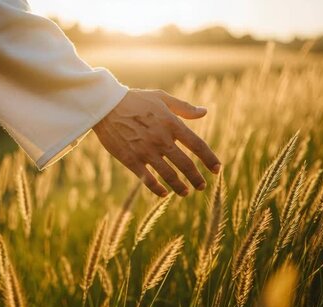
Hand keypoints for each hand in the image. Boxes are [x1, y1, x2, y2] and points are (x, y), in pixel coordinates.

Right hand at [93, 89, 220, 196]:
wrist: (105, 105)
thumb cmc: (134, 99)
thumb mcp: (161, 98)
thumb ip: (184, 107)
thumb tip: (204, 111)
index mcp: (171, 124)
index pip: (197, 145)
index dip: (210, 159)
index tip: (217, 169)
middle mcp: (161, 139)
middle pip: (186, 165)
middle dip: (197, 178)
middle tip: (202, 186)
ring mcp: (146, 151)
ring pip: (169, 175)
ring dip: (180, 187)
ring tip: (186, 193)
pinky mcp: (131, 160)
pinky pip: (148, 179)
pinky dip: (157, 189)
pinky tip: (163, 193)